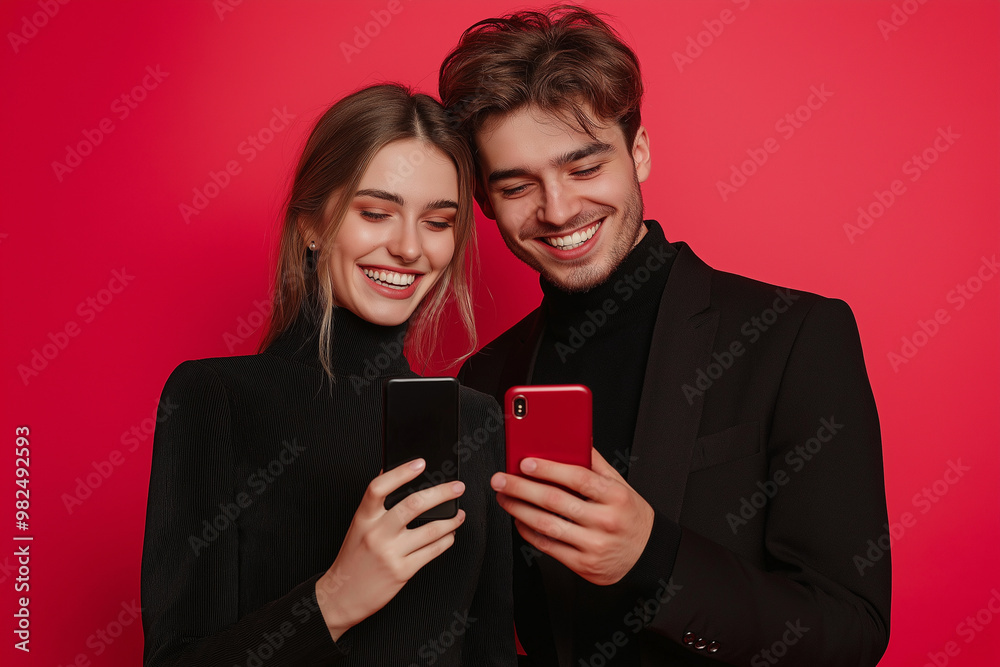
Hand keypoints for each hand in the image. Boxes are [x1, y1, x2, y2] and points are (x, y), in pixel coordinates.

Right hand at [316, 459, 465, 639]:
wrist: (342, 596)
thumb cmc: (353, 558)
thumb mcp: (359, 527)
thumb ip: (375, 505)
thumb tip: (393, 474)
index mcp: (363, 518)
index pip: (379, 488)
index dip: (401, 473)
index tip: (420, 463)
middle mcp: (377, 534)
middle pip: (413, 505)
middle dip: (441, 493)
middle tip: (457, 487)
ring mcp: (390, 553)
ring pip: (430, 530)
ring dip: (450, 520)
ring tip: (459, 514)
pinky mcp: (402, 572)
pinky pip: (432, 552)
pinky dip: (445, 540)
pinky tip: (449, 535)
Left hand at [491, 447, 653, 585]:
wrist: (646, 554)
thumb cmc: (629, 515)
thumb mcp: (620, 485)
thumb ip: (596, 463)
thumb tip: (574, 439)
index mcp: (616, 497)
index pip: (578, 478)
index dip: (549, 469)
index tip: (525, 463)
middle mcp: (605, 521)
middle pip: (556, 501)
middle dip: (522, 488)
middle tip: (501, 479)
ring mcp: (593, 545)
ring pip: (547, 524)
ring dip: (519, 509)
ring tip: (504, 497)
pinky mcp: (583, 564)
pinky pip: (548, 546)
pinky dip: (528, 531)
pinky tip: (519, 519)